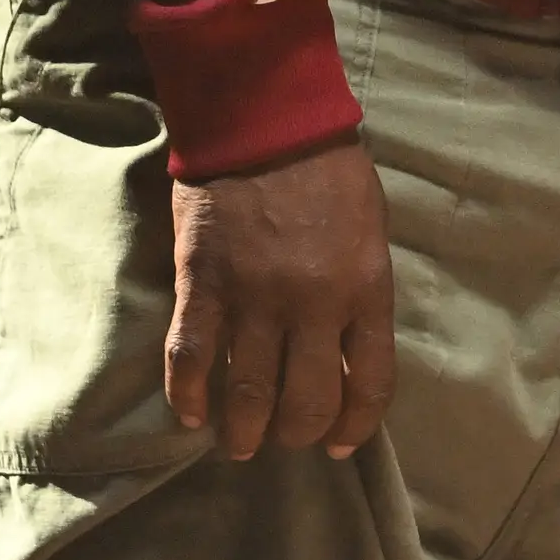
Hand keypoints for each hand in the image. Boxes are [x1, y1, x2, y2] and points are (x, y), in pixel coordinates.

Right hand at [162, 133, 395, 462]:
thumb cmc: (328, 168)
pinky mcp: (202, 286)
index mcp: (367, 286)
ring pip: (248, 396)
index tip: (339, 443)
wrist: (265, 116)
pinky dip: (189, 397)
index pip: (370, 382)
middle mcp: (315, 302)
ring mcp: (256, 297)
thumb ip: (361, 292)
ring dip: (243, 432)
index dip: (355, 425)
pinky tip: (192, 414)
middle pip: (307, 402)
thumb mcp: (370, 229)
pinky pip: (192, 360)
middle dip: (296, 433)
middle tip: (282, 438)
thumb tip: (347, 353)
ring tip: (238, 443)